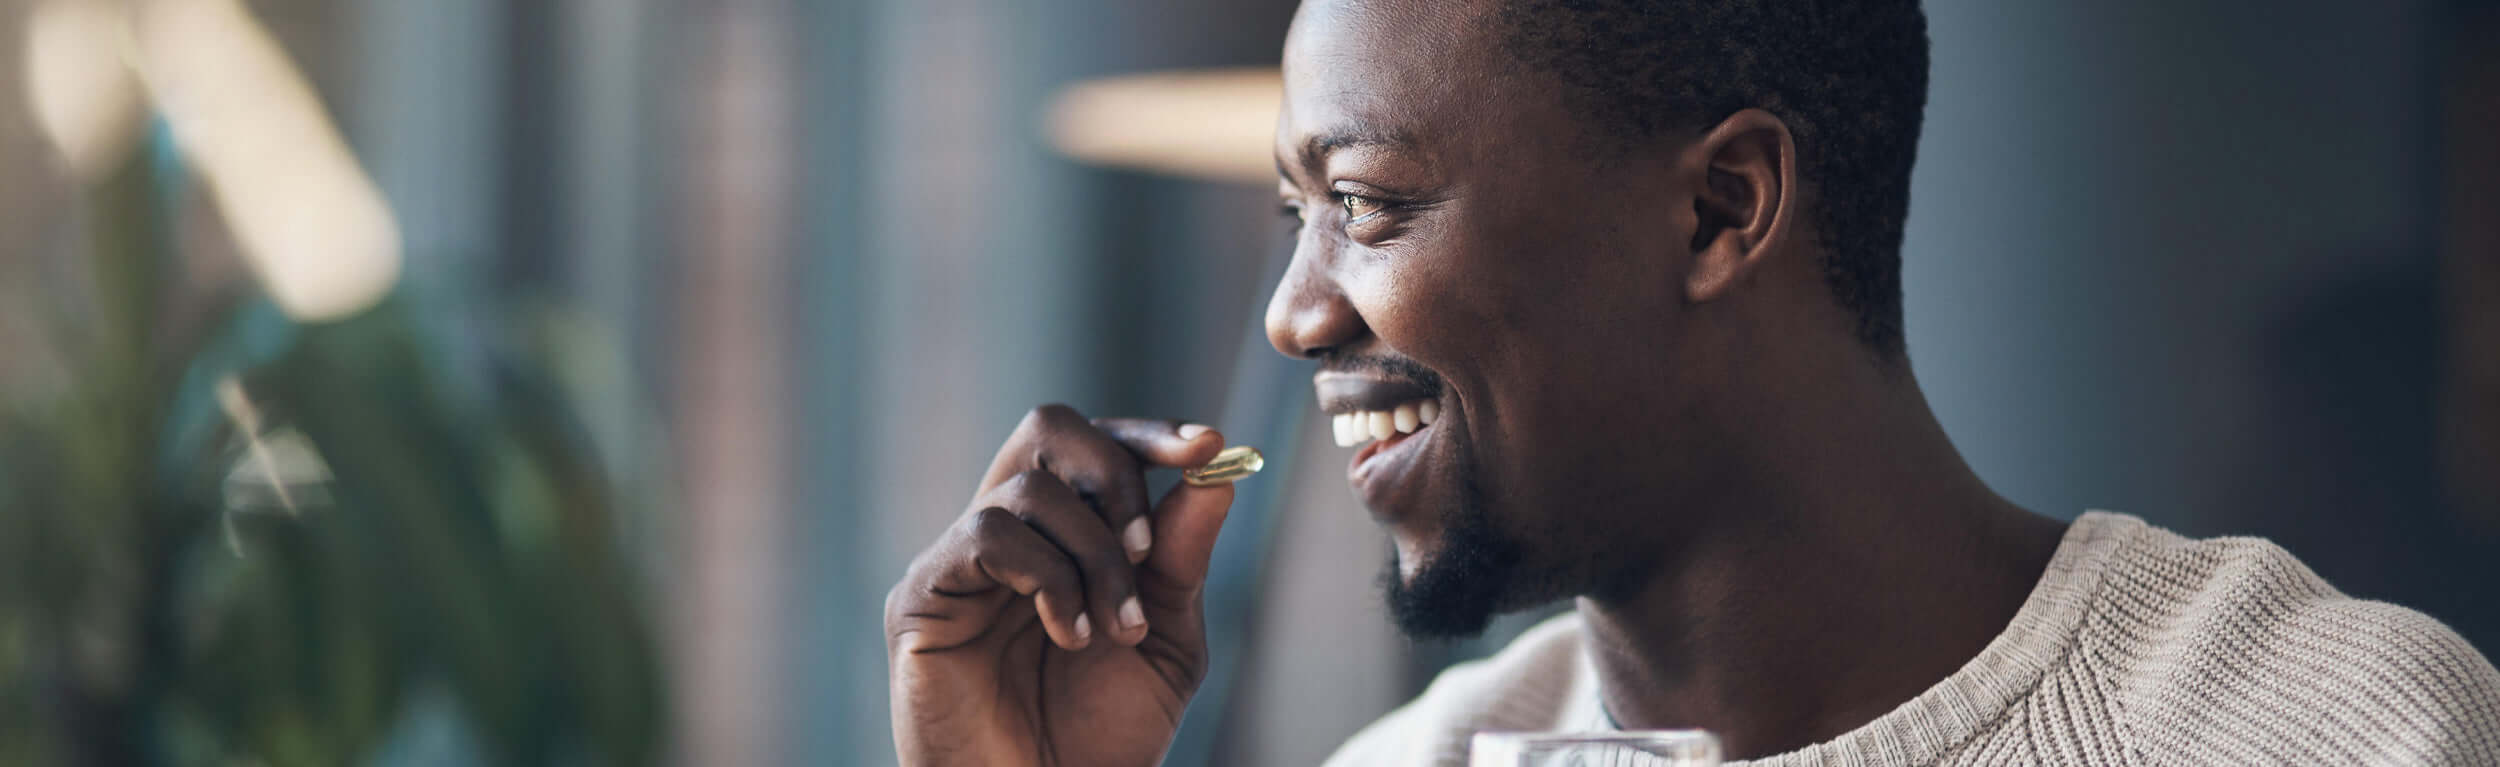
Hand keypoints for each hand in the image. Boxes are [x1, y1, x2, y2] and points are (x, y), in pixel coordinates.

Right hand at [887, 404, 1235, 766]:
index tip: (1209, 446)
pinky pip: (986, 532)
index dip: (1149, 434)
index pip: (1097, 447)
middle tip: (1146, 551)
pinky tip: (1067, 633)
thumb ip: (1182, 561)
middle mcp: (1010, 533)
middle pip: (1050, 429)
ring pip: (1029, 488)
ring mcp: (961, 559)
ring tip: (1109, 630)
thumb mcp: (1165, 641)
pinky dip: (1045, 574)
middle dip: (1116, 473)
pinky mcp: (923, 593)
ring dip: (1092, 555)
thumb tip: (1215, 478)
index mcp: (1065, 536)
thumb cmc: (1099, 737)